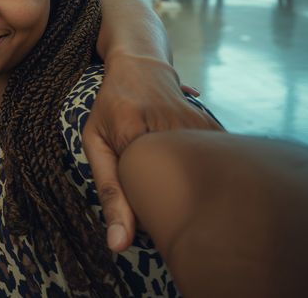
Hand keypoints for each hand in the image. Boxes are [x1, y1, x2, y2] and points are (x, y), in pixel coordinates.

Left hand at [82, 55, 220, 252]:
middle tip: (161, 202)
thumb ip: (108, 189)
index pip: (144, 195)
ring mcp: (194, 123)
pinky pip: (212, 163)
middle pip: (176, 189)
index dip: (147, 215)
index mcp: (132, 129)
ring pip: (198, 177)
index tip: (149, 219)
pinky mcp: (211, 126)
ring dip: (187, 188)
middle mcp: (167, 125)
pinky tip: (190, 170)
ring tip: (174, 183)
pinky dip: (202, 173)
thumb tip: (117, 244)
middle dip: (170, 204)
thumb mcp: (95, 141)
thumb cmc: (109, 106)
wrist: (141, 64)